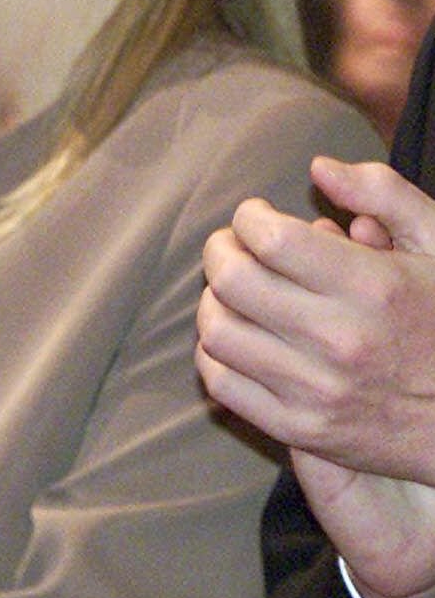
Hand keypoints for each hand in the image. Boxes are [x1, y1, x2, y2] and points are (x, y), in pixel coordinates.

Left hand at [197, 156, 434, 597]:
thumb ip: (384, 194)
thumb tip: (319, 167)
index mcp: (373, 288)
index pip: (271, 238)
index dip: (250, 217)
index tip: (258, 217)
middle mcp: (338, 341)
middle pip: (233, 280)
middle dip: (222, 249)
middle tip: (233, 246)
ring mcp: (315, 391)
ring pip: (218, 331)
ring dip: (214, 299)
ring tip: (235, 290)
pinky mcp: (300, 430)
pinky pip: (222, 384)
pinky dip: (214, 353)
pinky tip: (236, 335)